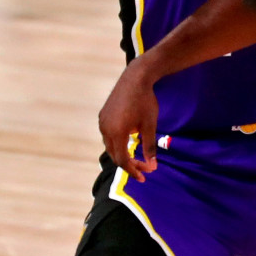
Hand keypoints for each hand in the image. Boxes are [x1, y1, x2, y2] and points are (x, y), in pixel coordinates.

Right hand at [98, 60, 159, 182]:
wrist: (135, 78)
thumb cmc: (145, 101)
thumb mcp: (150, 125)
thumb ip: (149, 147)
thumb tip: (153, 167)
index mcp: (117, 132)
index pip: (123, 160)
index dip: (133, 171)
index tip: (144, 177)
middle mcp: (105, 129)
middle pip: (115, 155)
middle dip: (129, 164)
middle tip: (144, 168)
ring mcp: (102, 122)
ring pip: (110, 146)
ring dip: (122, 154)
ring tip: (137, 158)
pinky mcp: (102, 116)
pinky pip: (108, 135)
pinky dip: (117, 143)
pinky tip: (129, 142)